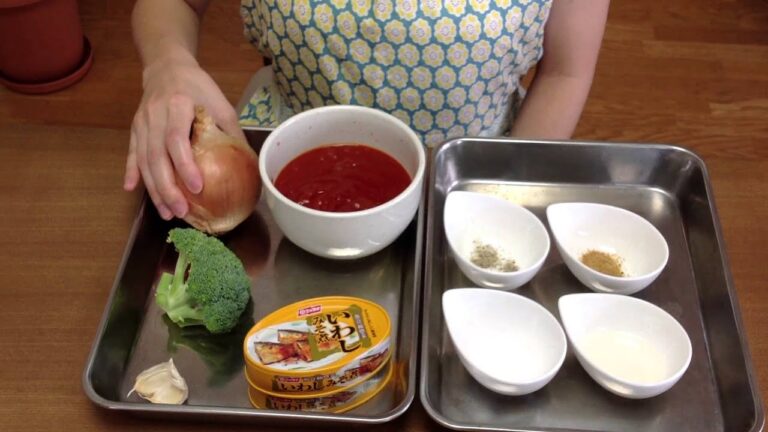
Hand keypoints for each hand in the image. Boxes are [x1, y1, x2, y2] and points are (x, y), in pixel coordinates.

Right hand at [124, 53, 244, 219]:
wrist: (167, 66)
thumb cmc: (198, 87)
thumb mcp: (220, 104)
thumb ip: (230, 132)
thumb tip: (249, 165)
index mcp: (178, 105)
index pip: (177, 139)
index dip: (185, 165)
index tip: (197, 187)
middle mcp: (155, 115)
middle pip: (156, 156)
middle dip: (167, 187)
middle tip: (180, 211)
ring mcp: (142, 122)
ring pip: (143, 160)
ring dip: (154, 189)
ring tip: (166, 212)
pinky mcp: (134, 128)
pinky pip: (132, 153)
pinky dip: (131, 172)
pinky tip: (132, 190)